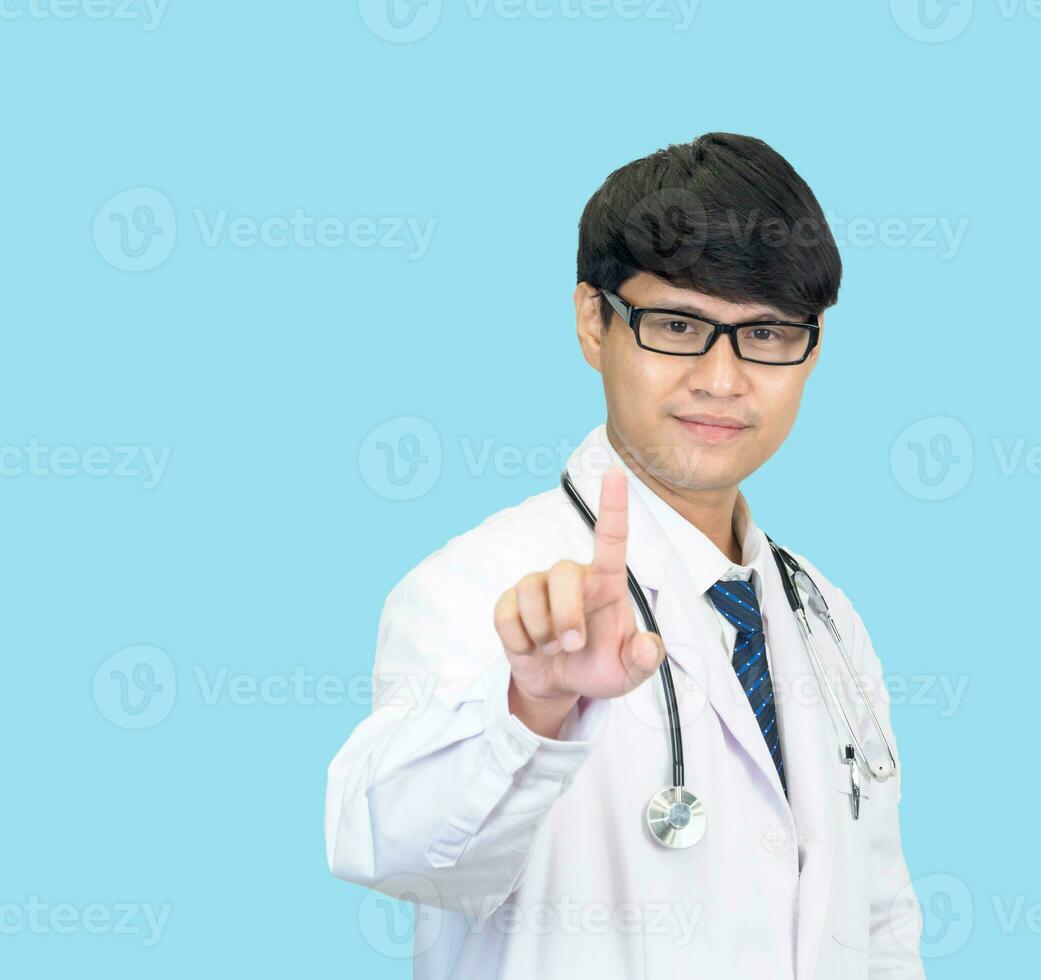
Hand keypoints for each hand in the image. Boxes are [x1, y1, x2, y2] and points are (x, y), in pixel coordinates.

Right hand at [493, 467, 664, 721]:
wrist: (561, 684)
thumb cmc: (599, 666)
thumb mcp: (629, 671)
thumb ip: (645, 659)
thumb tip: (649, 647)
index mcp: (606, 584)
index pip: (611, 539)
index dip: (613, 506)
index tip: (615, 473)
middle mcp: (571, 578)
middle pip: (562, 574)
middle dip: (565, 614)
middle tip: (573, 645)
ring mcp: (537, 588)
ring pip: (531, 594)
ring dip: (543, 632)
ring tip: (554, 650)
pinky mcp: (509, 605)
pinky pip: (506, 615)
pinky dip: (520, 641)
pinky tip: (532, 648)